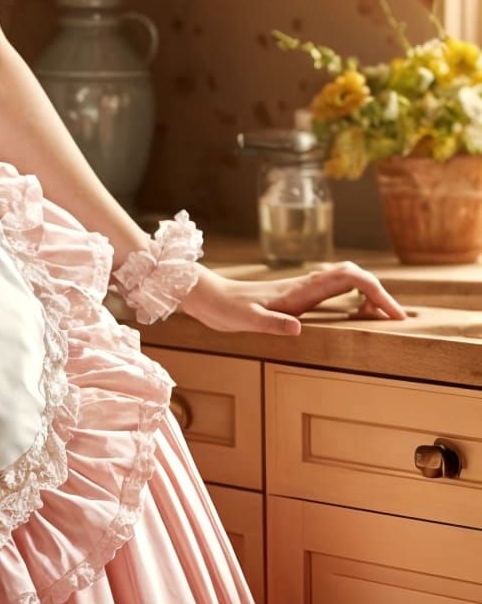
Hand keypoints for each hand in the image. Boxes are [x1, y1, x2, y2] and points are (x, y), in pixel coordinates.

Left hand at [181, 260, 413, 337]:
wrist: (208, 296)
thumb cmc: (225, 309)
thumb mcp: (246, 321)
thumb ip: (271, 324)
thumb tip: (297, 327)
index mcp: (301, 289)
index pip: (351, 279)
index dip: (376, 292)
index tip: (393, 313)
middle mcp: (306, 285)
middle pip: (356, 275)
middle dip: (381, 292)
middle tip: (396, 318)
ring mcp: (302, 289)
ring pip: (347, 280)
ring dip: (368, 294)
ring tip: (381, 318)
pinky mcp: (296, 296)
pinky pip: (333, 291)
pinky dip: (352, 298)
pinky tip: (353, 315)